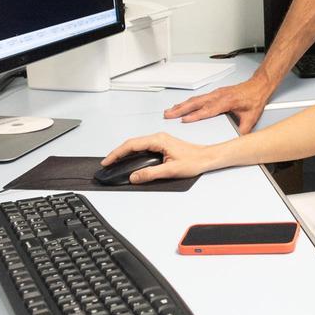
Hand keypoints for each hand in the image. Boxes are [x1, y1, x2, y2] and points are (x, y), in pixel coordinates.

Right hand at [100, 132, 219, 182]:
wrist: (207, 157)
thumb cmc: (194, 160)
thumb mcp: (170, 170)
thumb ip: (150, 174)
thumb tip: (134, 177)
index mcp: (158, 140)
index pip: (132, 145)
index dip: (117, 153)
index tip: (108, 160)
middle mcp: (158, 137)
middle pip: (132, 143)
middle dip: (118, 152)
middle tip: (107, 163)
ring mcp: (160, 140)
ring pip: (137, 144)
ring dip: (125, 152)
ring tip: (115, 161)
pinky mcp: (162, 145)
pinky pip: (143, 147)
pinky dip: (133, 152)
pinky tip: (130, 159)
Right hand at [163, 76, 270, 132]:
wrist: (259, 86)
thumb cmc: (255, 99)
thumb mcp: (251, 118)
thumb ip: (242, 131)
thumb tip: (237, 143)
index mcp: (226, 101)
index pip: (208, 110)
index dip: (195, 116)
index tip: (184, 120)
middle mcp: (219, 96)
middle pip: (196, 103)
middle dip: (181, 109)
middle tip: (168, 115)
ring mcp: (216, 93)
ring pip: (195, 99)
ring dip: (182, 105)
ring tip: (170, 111)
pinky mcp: (215, 93)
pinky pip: (199, 97)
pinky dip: (188, 102)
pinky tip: (183, 105)